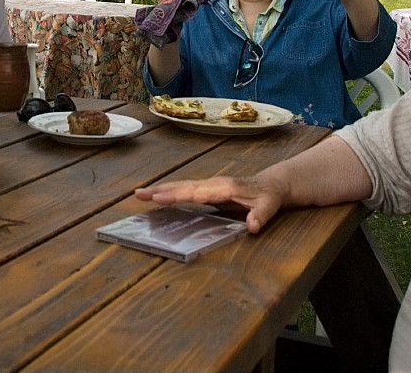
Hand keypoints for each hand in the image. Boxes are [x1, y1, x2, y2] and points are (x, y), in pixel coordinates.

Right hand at [134, 174, 286, 233]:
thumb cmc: (269, 196)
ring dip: (161, 189)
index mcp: (224, 187)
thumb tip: (253, 226)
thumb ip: (261, 215)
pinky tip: (158, 197)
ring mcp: (209, 185)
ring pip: (181, 186)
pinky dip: (170, 192)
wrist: (272, 184)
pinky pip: (185, 190)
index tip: (159, 197)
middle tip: (139, 194)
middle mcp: (213, 184)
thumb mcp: (270, 206)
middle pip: (183, 186)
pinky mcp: (207, 190)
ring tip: (140, 193)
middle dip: (160, 190)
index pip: (196, 192)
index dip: (177, 195)